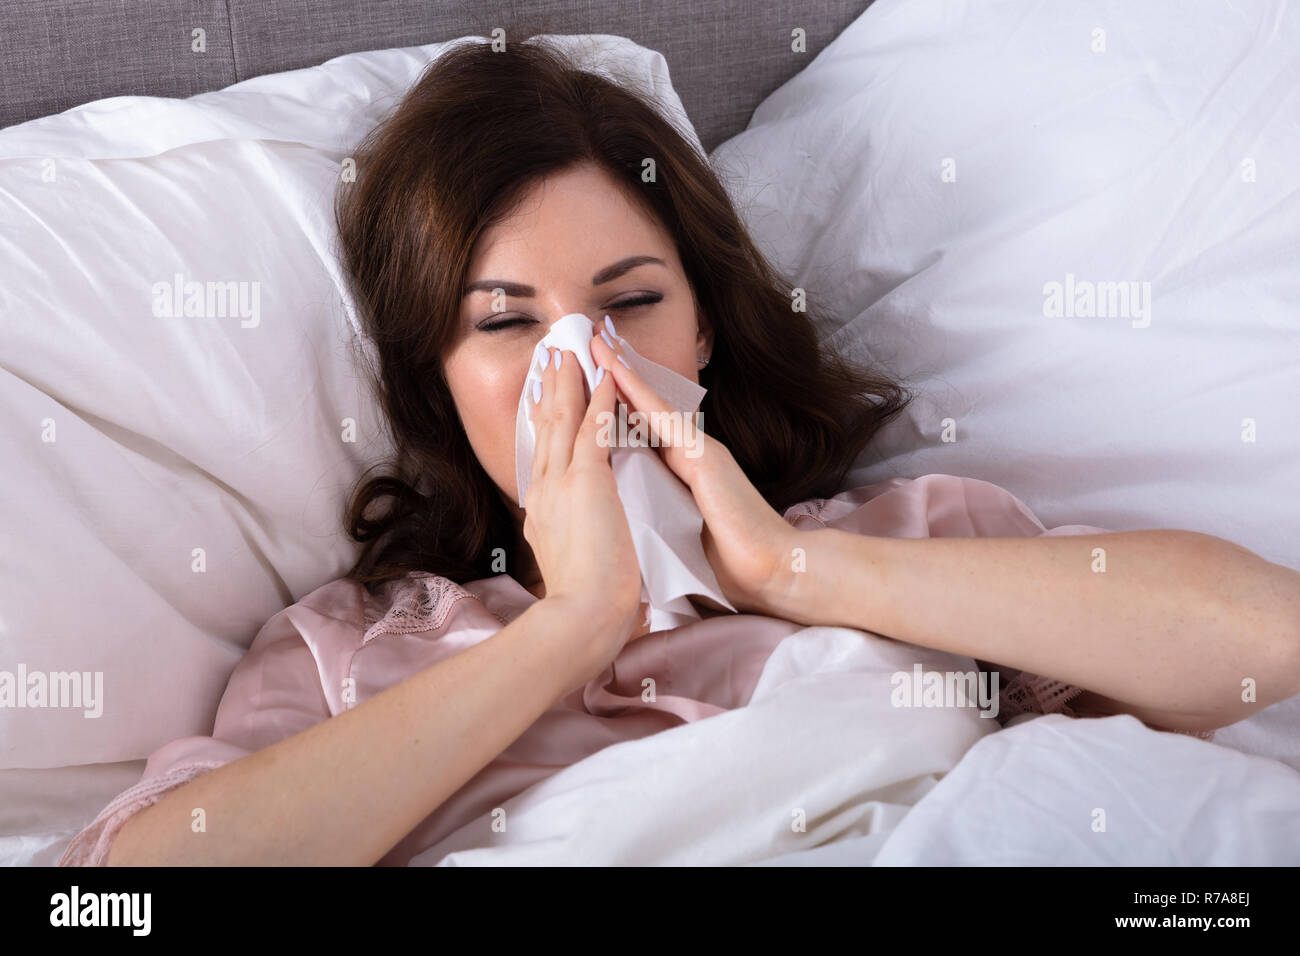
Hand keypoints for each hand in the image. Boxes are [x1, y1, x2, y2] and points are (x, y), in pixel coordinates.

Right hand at [523, 346, 646, 681]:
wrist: (582, 620)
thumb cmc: (583, 607)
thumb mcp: (569, 567)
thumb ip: (570, 549)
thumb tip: (573, 551)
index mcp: (542, 513)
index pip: (543, 458)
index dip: (544, 425)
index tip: (545, 401)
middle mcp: (544, 492)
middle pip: (546, 430)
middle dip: (550, 391)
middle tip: (551, 358)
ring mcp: (562, 484)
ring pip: (564, 420)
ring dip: (569, 382)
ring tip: (572, 350)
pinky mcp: (586, 481)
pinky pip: (593, 428)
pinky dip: (599, 399)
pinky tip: (605, 375)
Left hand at [589, 320, 799, 616]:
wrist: (772, 574)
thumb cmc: (728, 567)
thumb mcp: (677, 538)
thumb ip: (655, 521)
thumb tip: (625, 531)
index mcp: (678, 475)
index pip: (636, 435)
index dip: (608, 410)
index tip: (579, 389)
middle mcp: (686, 455)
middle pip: (639, 412)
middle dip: (609, 381)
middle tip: (579, 350)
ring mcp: (696, 451)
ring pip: (648, 405)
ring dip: (619, 372)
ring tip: (594, 342)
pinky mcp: (704, 455)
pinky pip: (662, 416)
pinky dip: (636, 390)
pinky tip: (614, 368)